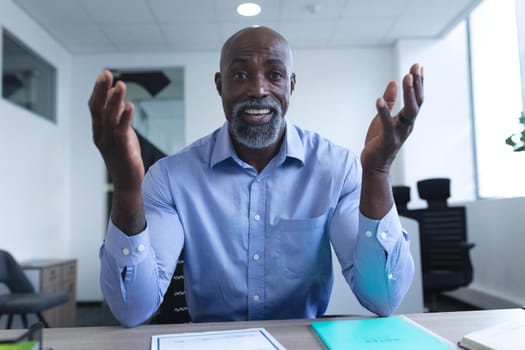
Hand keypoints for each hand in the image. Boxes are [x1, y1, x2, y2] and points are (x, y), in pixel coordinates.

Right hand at [88, 70, 143, 192]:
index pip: (95, 107)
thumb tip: (115, 95)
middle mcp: (101, 136)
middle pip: (98, 110)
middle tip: (106, 74)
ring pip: (110, 118)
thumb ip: (116, 115)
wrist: (128, 184)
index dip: (99, 90)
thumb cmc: (125, 157)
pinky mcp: (123, 151)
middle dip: (101, 90)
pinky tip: (130, 106)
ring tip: (120, 85)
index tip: (104, 74)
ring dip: (115, 101)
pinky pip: (122, 132)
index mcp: (99, 131)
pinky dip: (125, 118)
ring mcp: (111, 144)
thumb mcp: (120, 132)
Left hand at [360, 64, 423, 173]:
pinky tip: (378, 100)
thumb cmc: (378, 142)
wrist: (374, 165)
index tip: (418, 66)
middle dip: (417, 85)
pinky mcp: (387, 140)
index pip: (417, 99)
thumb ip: (389, 102)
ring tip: (405, 78)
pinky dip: (384, 112)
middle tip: (415, 68)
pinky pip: (387, 124)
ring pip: (410, 112)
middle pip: (417, 103)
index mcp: (406, 120)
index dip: (418, 83)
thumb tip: (394, 82)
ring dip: (409, 94)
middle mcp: (407, 126)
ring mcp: (399, 133)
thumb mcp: (383, 118)